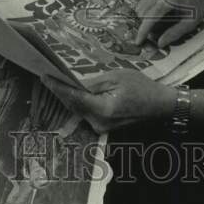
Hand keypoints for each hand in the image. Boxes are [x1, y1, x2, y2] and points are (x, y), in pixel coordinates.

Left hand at [41, 69, 175, 132]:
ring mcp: (101, 127)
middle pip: (73, 105)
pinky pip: (86, 112)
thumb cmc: (141, 87)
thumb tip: (73, 83)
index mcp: (103, 109)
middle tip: (48, 75)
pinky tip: (73, 91)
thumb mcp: (117, 77)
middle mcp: (99, 123)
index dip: (57, 87)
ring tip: (57, 80)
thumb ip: (93, 82)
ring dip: (68, 96)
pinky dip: (78, 101)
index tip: (44, 77)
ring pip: (78, 109)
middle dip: (60, 91)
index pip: (73, 97)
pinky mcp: (103, 127)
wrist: (159, 104)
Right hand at [135, 0, 203, 46]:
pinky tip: (157, 14)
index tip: (138, 42)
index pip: (149, 18)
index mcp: (168, 0)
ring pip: (139, 9)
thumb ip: (175, 33)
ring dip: (145, 19)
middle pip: (142, 15)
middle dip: (146, 26)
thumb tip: (160, 43)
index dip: (142, 32)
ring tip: (160, 22)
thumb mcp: (190, 22)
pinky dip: (146, 12)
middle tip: (156, 33)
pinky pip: (142, 3)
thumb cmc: (195, 3)